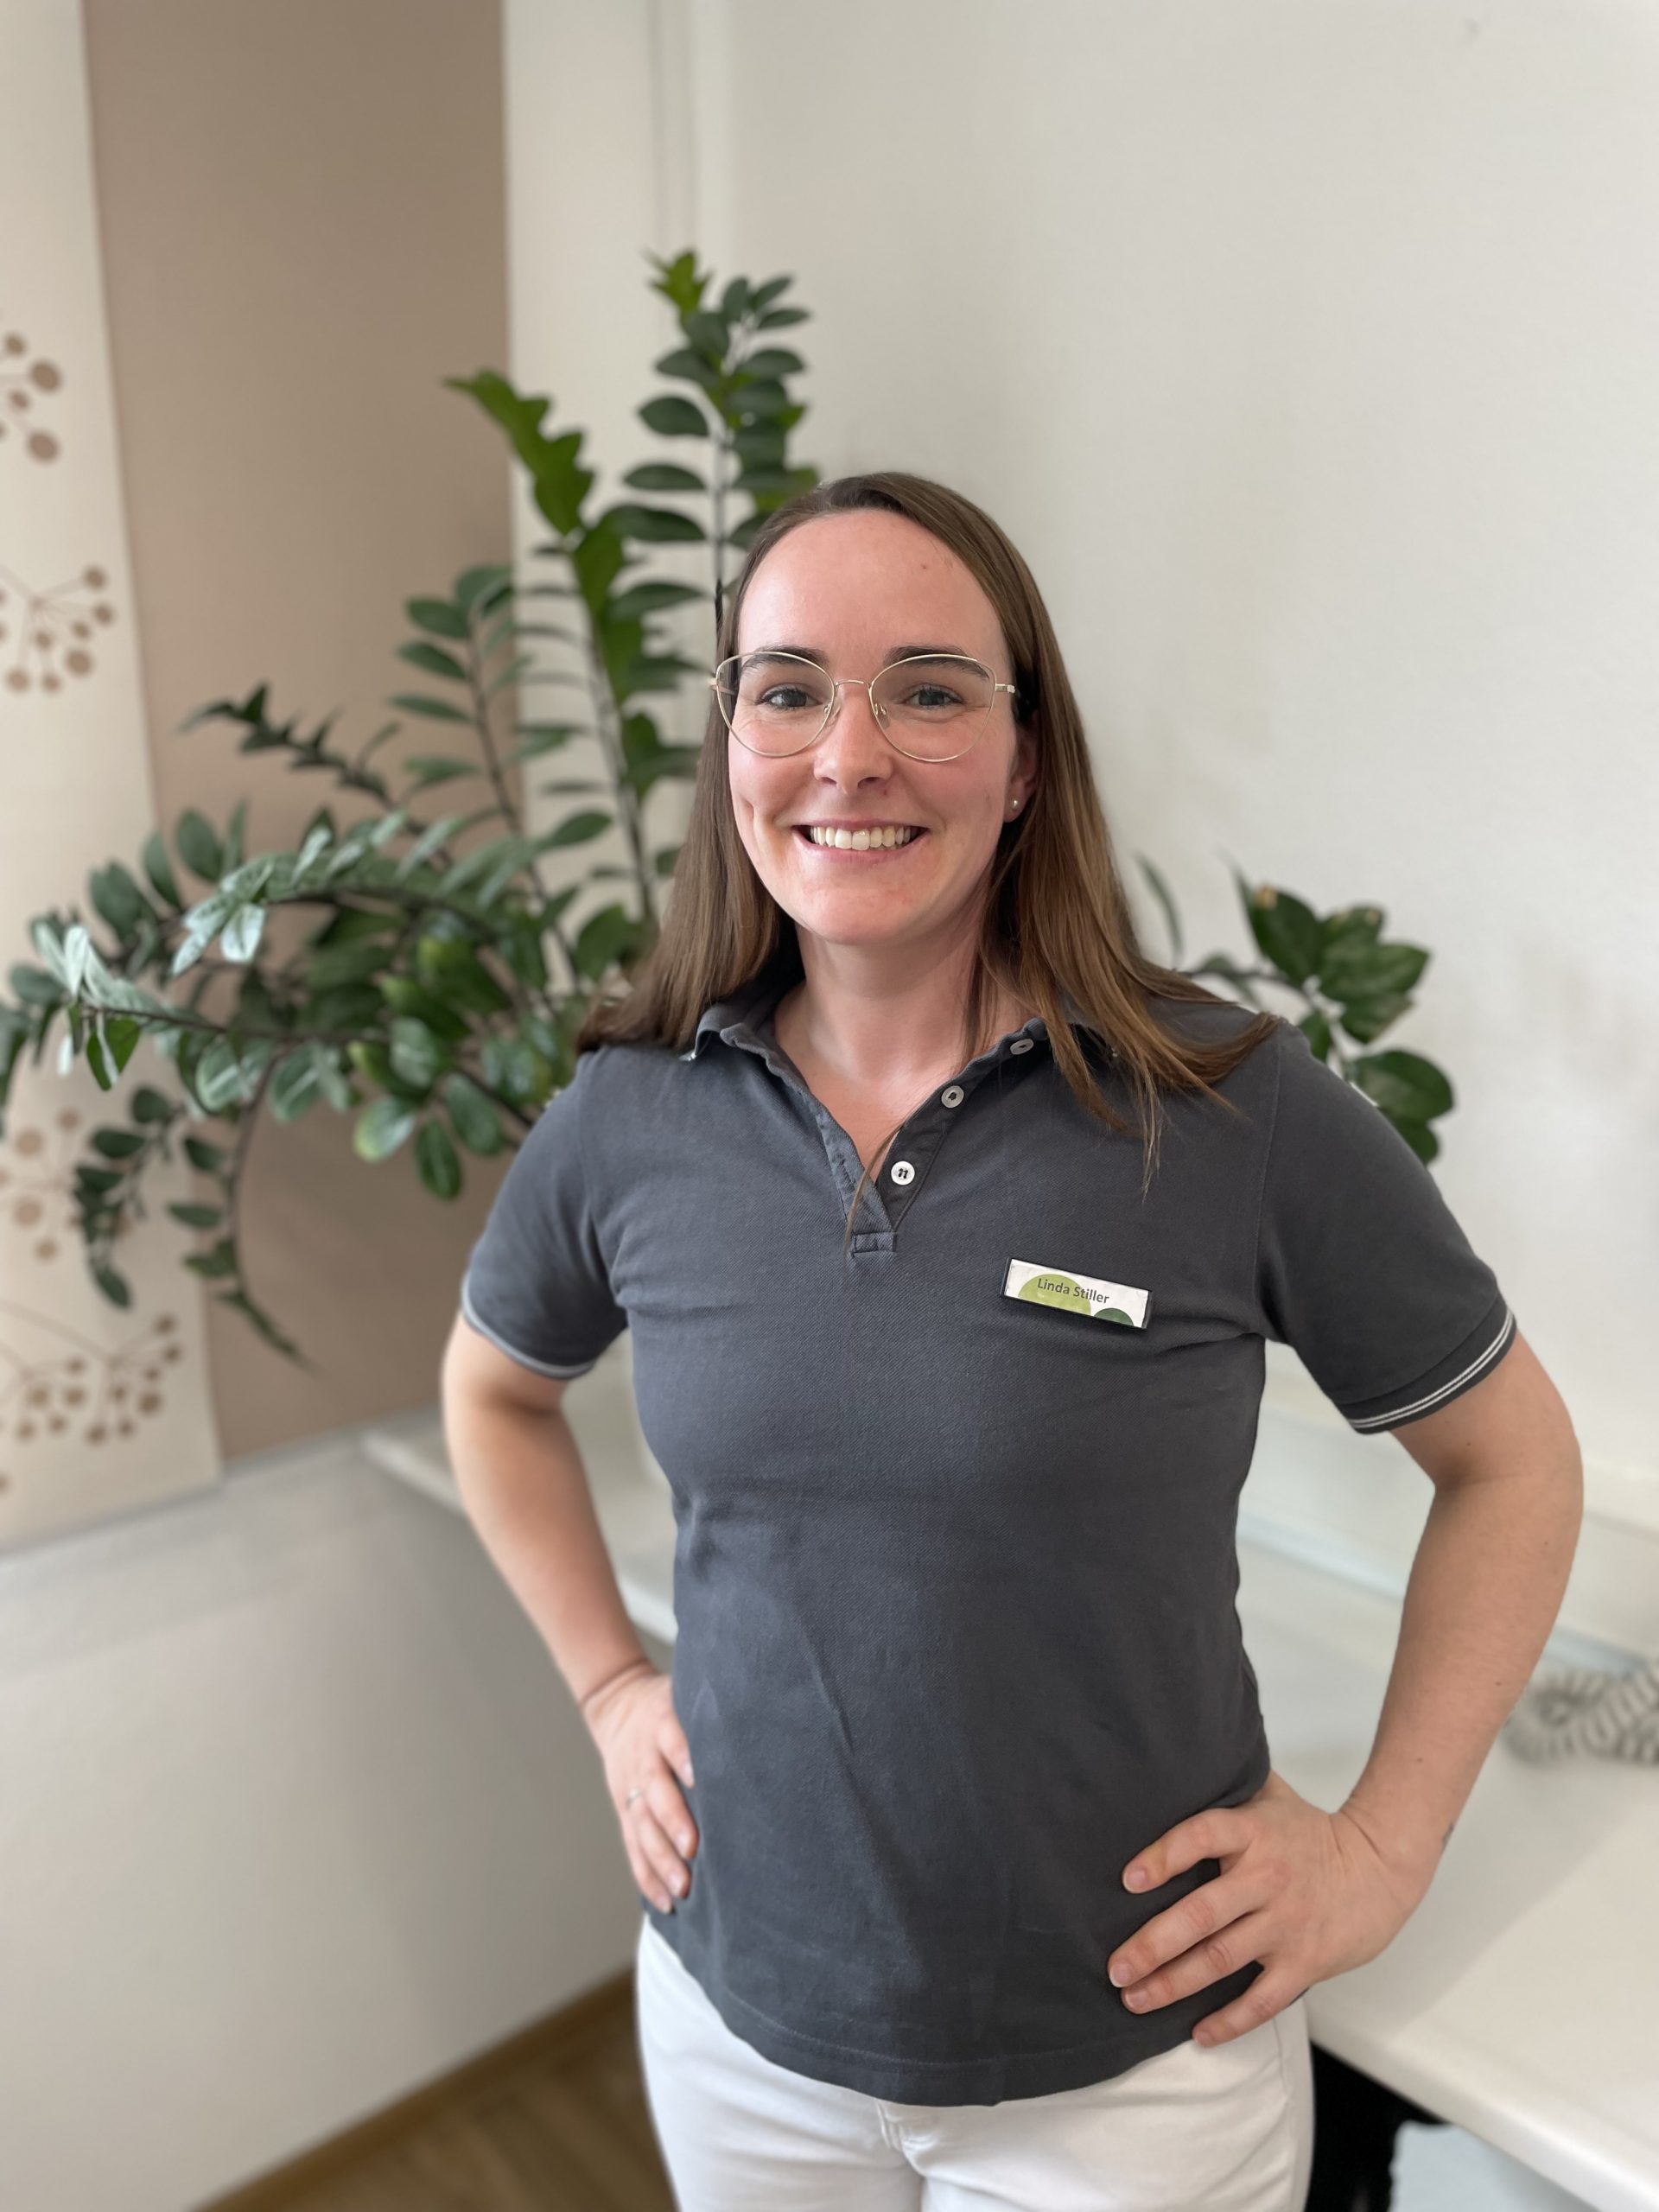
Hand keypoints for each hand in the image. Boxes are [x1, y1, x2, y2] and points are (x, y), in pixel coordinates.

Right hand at [584, 1665, 698, 1913]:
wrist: (619, 1706)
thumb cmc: (673, 1706)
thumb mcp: (687, 1694)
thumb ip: (714, 1711)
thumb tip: (764, 1722)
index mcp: (661, 1723)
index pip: (670, 1738)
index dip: (683, 1756)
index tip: (698, 1778)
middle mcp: (643, 1757)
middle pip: (654, 1790)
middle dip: (673, 1821)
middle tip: (694, 1848)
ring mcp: (630, 1787)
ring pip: (641, 1826)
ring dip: (660, 1859)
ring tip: (683, 1888)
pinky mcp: (625, 1811)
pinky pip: (633, 1847)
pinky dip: (647, 1876)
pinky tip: (665, 1901)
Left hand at [1105, 1768, 1437, 2044]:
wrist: (1379, 1868)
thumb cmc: (1309, 1832)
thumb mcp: (1269, 1797)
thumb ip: (1224, 1786)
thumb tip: (1169, 1764)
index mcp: (1254, 1832)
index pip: (1203, 1835)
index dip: (1164, 1856)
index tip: (1129, 1880)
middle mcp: (1267, 1878)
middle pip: (1202, 1913)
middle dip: (1153, 1945)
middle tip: (1115, 1968)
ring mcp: (1287, 1924)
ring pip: (1222, 1959)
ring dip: (1174, 1984)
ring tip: (1135, 1998)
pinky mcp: (1306, 1961)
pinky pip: (1264, 1999)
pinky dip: (1230, 2021)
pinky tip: (1198, 2034)